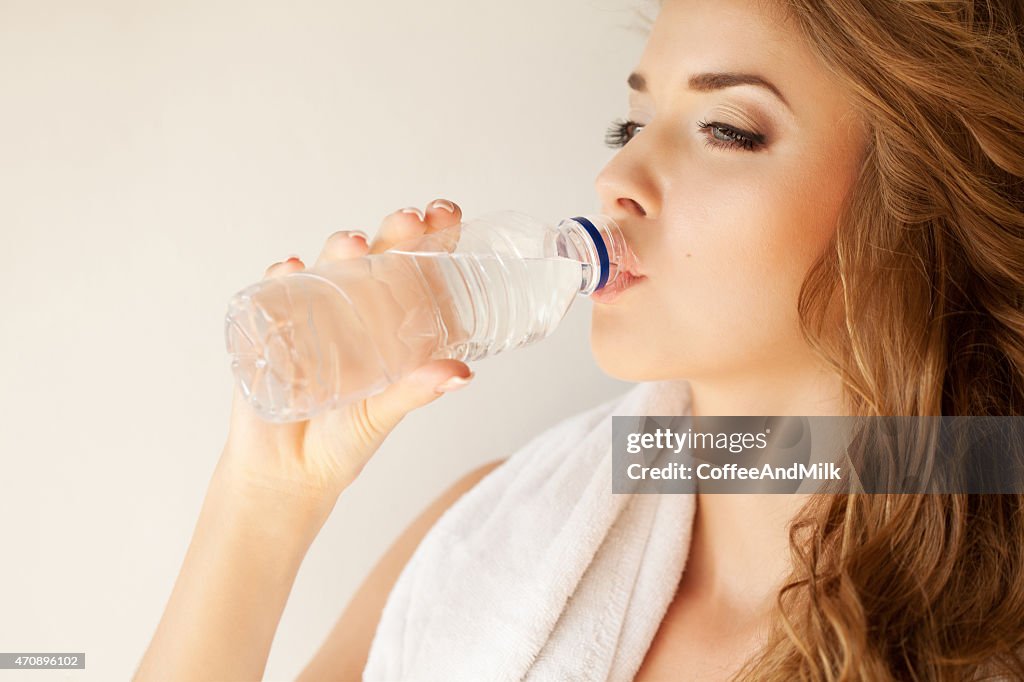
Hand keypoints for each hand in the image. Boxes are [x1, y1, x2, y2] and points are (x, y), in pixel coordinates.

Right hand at [219, 198, 473, 513]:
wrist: (286, 474)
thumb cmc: (344, 441)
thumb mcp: (385, 413)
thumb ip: (417, 390)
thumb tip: (462, 373)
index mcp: (392, 325)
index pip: (418, 270)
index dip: (432, 237)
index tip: (446, 213)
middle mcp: (356, 310)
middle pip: (377, 257)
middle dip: (393, 232)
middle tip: (408, 220)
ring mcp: (313, 313)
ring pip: (329, 265)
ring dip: (340, 248)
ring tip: (354, 246)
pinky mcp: (271, 327)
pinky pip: (275, 291)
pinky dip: (283, 277)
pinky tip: (291, 269)